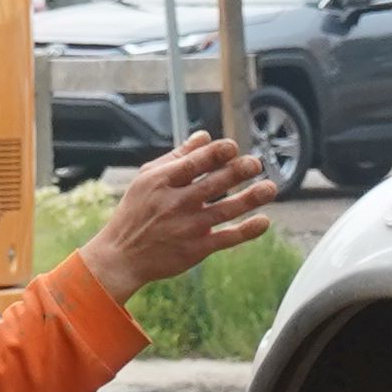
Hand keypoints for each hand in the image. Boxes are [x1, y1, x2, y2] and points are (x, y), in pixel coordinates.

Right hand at [81, 133, 276, 297]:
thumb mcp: (147, 179)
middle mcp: (175, 203)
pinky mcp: (196, 249)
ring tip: (270, 188)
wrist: (122, 256)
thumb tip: (205, 136)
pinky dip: (246, 231)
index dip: (216, 153)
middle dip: (238, 171)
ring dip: (250, 198)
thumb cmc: (136, 211)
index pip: (194, 163)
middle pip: (213, 184)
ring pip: (225, 210)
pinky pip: (226, 238)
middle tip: (256, 163)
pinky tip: (263, 221)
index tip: (233, 147)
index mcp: (162, 182)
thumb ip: (178, 156)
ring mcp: (187, 227)